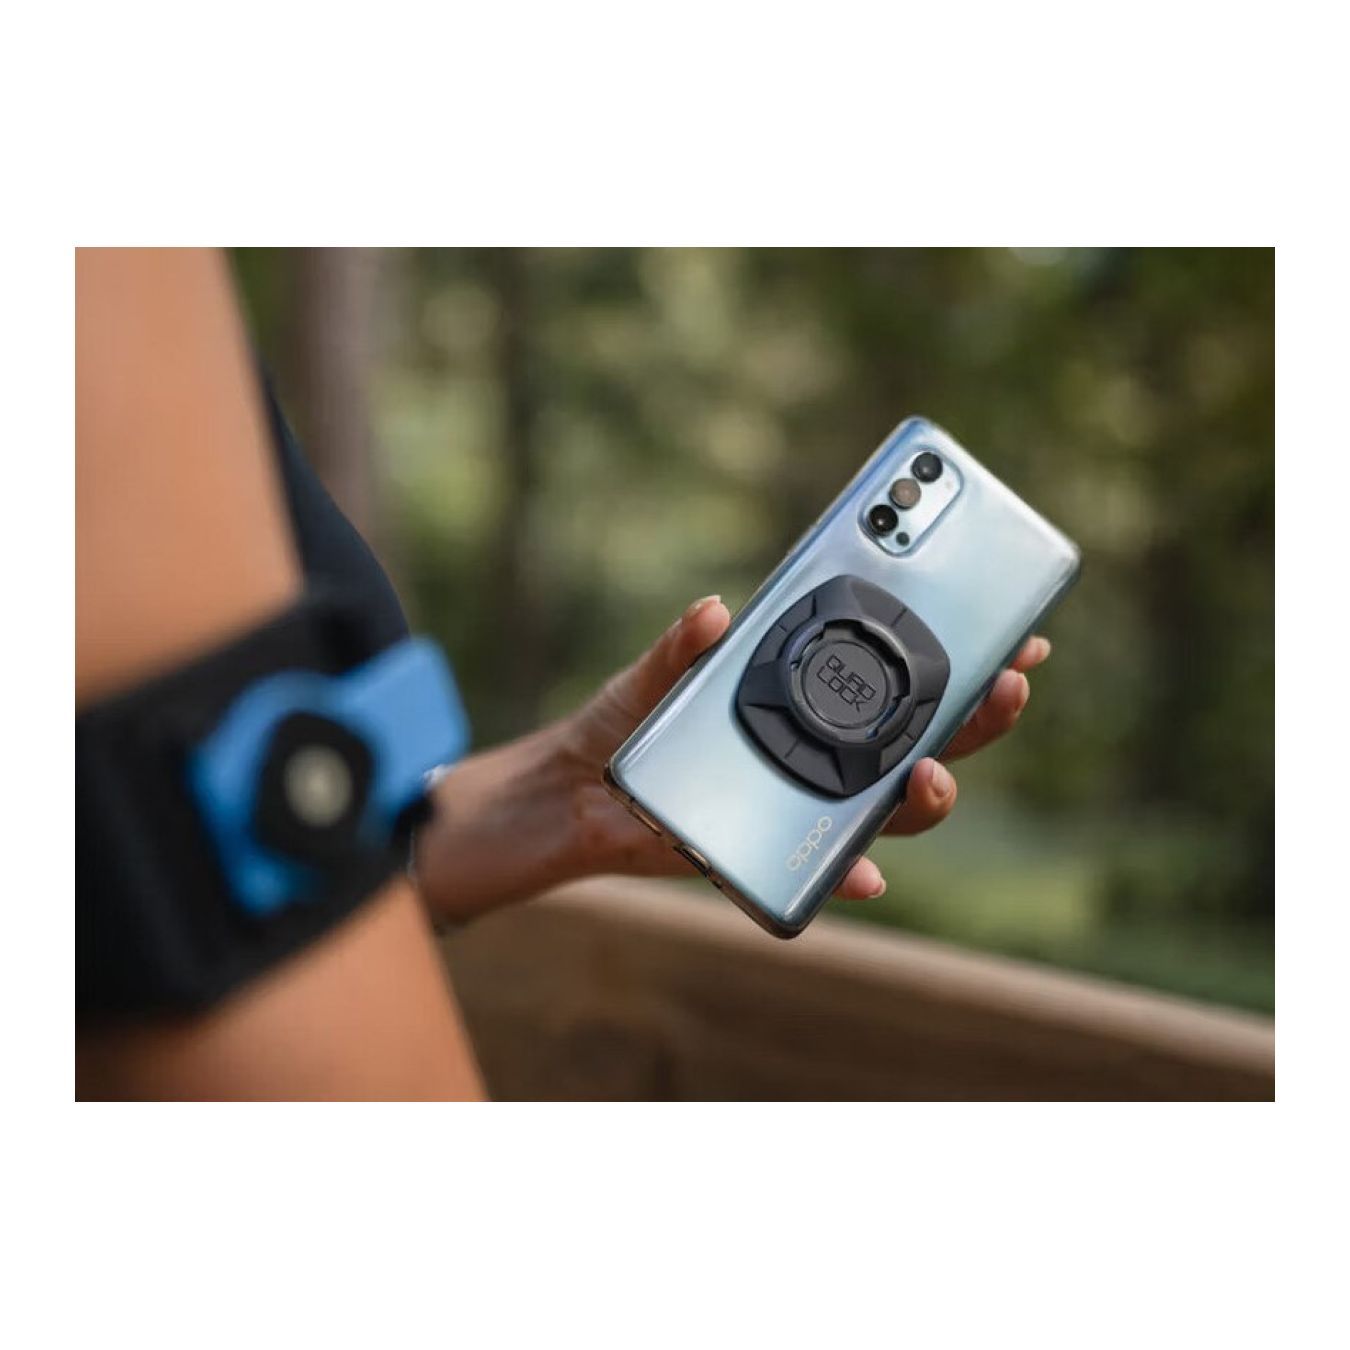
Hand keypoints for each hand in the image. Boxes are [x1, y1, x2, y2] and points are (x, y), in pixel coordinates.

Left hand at [414, 595, 1050, 922]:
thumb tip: (719, 612)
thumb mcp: (655, 676)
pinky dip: (843, 874)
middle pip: (922, 740)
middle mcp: (821, 754)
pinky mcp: (766, 852)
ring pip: (888, 807)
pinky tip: (862, 876)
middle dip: (975, 716)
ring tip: (931, 775)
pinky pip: (817, 869)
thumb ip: (684, 647)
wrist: (574, 793)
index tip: (1019, 633)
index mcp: (810, 699)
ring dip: (925, 793)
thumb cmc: (629, 722)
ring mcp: (802, 805)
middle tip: (1007, 685)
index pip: (904, 677)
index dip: (966, 657)